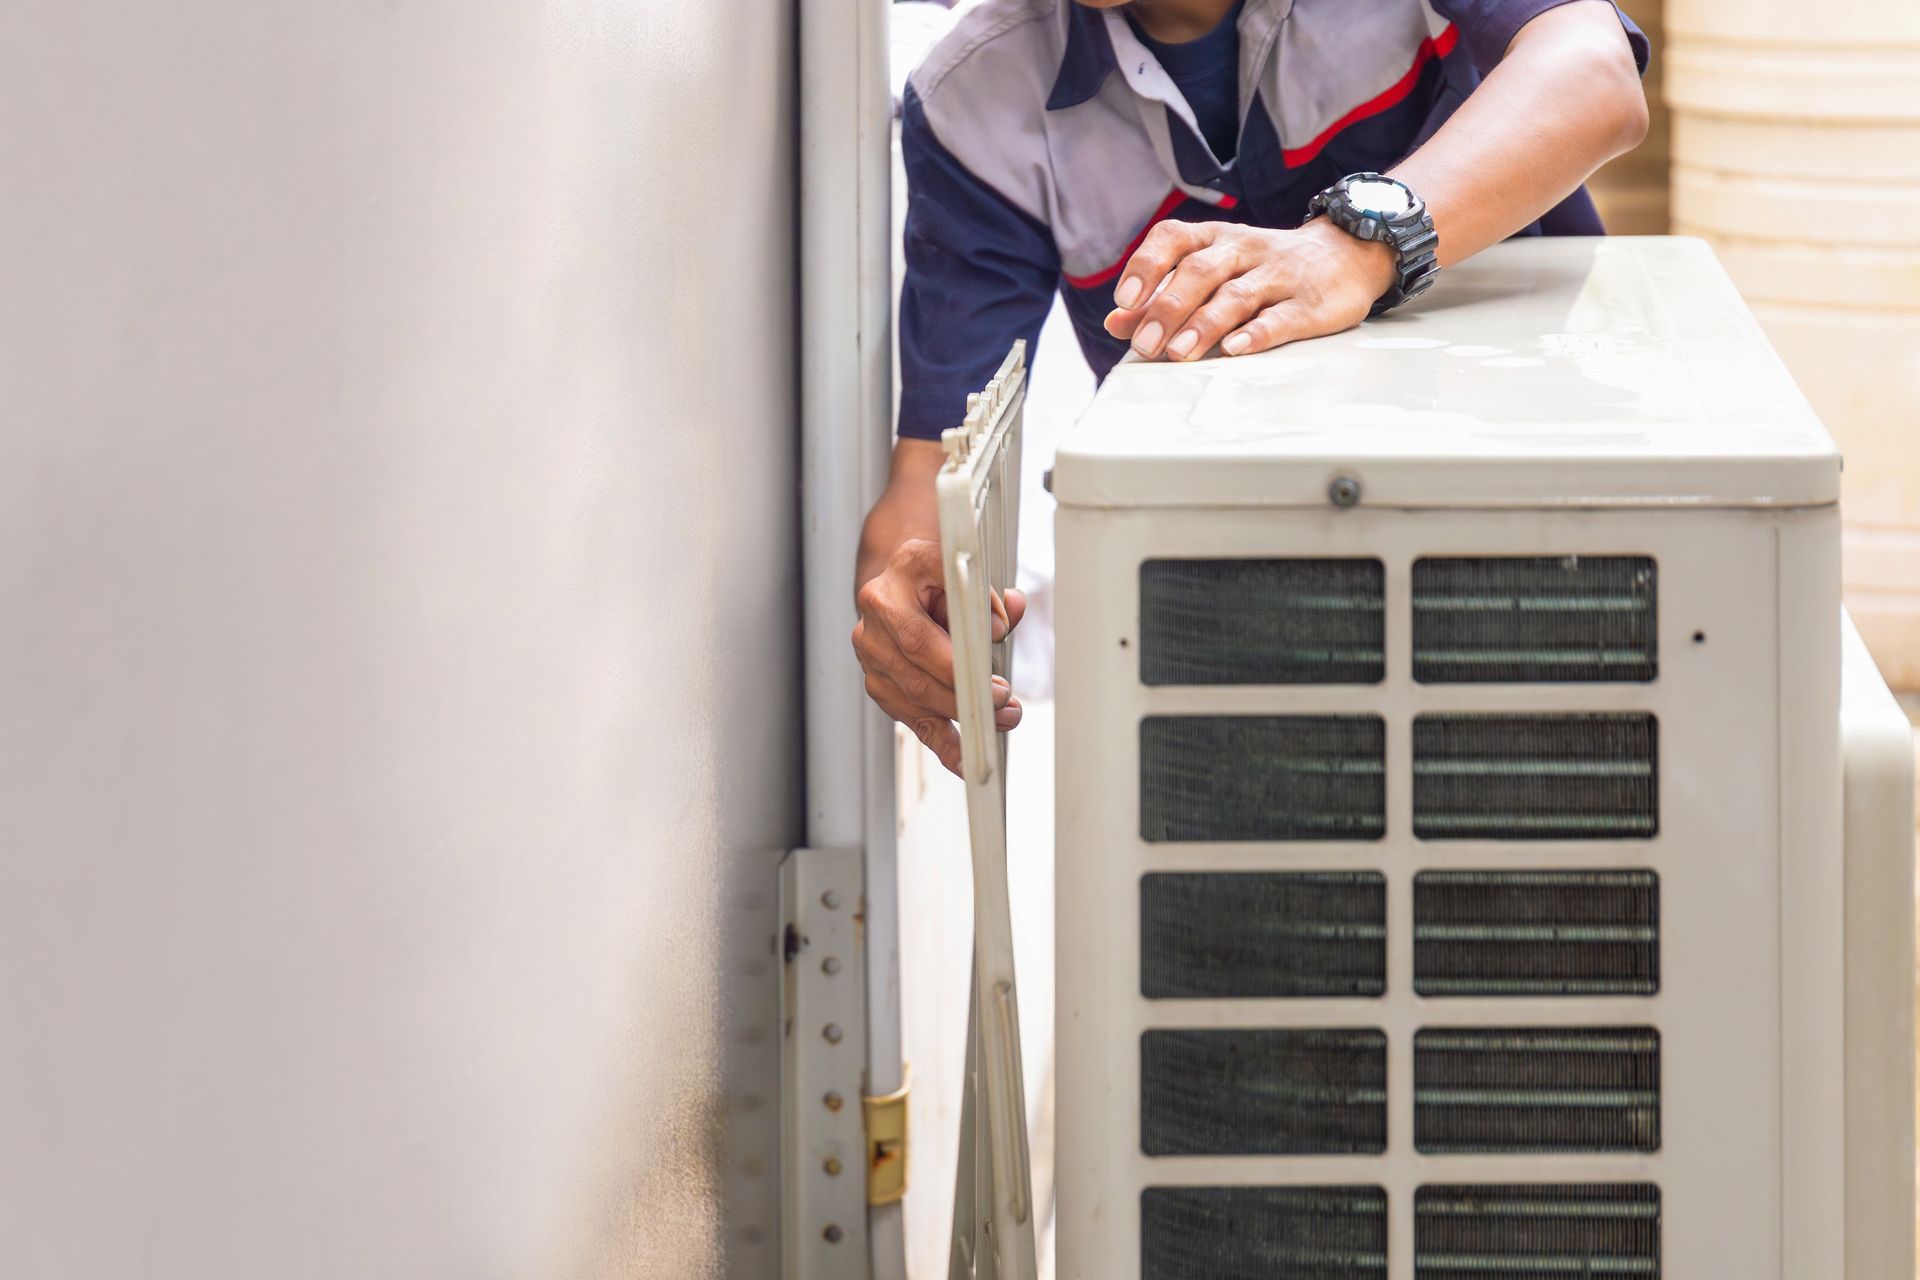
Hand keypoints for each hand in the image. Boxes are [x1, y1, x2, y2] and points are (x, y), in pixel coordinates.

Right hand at [852, 538, 1024, 776]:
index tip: (998, 633)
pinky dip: (942, 744)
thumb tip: (1010, 611)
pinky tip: (965, 762)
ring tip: (1002, 719)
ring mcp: (873, 651)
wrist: (900, 592)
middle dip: (963, 678)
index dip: (964, 614)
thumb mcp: (968, 577)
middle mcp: (878, 609)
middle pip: (917, 650)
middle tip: (1003, 695)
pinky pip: (912, 720)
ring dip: (961, 712)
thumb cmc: (940, 585)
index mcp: (903, 569)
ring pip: (914, 691)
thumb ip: (991, 595)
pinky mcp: (880, 686)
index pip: (933, 585)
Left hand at [1103, 217, 1397, 360]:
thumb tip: (1117, 323)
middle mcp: (1244, 250)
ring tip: (1180, 352)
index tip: (1124, 299)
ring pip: (1236, 295)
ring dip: (1204, 324)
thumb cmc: (1266, 268)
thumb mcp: (1216, 271)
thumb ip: (1164, 296)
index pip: (1173, 238)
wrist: (1347, 254)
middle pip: (1201, 271)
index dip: (1145, 266)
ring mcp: (1278, 275)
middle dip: (1168, 307)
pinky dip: (1256, 333)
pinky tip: (1235, 348)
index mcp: (1215, 239)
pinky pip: (1280, 316)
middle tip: (1147, 343)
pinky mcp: (1309, 303)